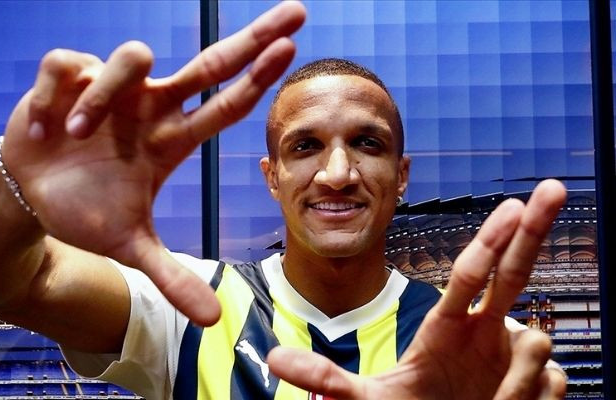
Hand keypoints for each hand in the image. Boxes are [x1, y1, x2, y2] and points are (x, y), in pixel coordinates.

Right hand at [0, 2, 305, 325]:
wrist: (32, 198)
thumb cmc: (87, 211)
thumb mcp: (132, 247)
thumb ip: (172, 278)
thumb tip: (215, 321)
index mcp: (171, 139)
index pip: (227, 104)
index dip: (260, 79)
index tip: (294, 51)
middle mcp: (151, 107)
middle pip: (211, 62)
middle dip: (253, 37)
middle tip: (298, 11)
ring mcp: (114, 88)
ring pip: (133, 59)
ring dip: (103, 96)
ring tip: (72, 131)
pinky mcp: (69, 76)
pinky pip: (74, 64)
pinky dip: (60, 93)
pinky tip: (47, 124)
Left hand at [268, 179, 567, 398]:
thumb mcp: (362, 398)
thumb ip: (323, 377)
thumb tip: (275, 360)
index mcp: (445, 328)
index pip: (468, 275)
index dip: (488, 241)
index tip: (510, 205)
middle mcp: (482, 332)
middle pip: (513, 271)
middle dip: (534, 231)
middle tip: (554, 187)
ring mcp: (511, 355)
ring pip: (535, 343)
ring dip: (517, 380)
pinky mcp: (537, 384)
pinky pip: (556, 380)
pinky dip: (538, 397)